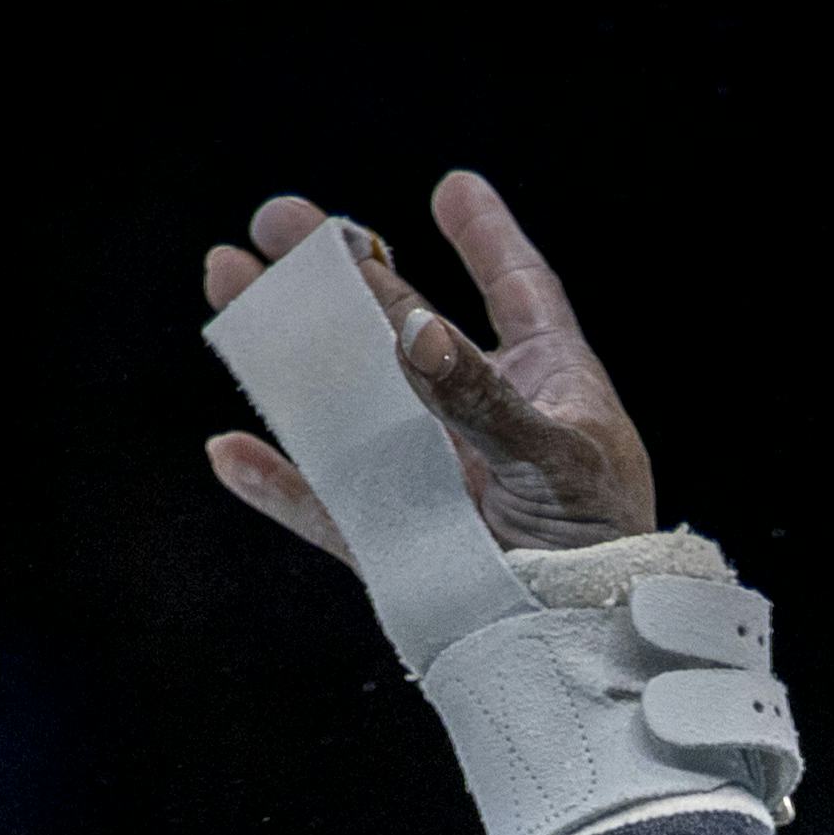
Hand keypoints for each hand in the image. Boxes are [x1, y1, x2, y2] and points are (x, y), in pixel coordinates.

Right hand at [198, 174, 660, 562]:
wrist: (588, 646)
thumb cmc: (604, 545)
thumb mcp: (558, 456)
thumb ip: (486, 398)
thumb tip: (415, 331)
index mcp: (545, 381)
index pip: (516, 289)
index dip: (485, 237)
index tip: (452, 189)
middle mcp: (479, 415)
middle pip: (396, 324)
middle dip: (339, 270)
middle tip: (279, 220)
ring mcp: (431, 472)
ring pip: (344, 397)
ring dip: (286, 346)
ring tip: (229, 286)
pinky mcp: (396, 537)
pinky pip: (326, 503)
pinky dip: (277, 482)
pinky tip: (230, 449)